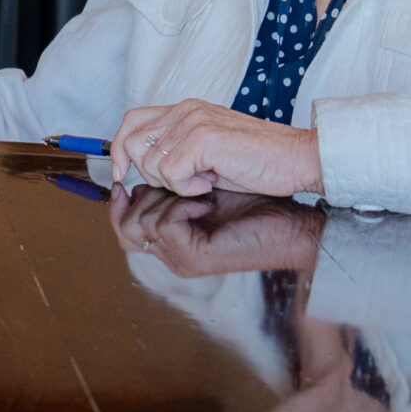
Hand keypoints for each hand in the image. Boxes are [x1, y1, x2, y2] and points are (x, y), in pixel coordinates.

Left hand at [109, 99, 323, 199]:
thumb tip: (140, 167)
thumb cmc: (259, 161)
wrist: (297, 159)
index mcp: (186, 110)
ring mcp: (193, 121)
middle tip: (182, 183)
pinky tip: (211, 182)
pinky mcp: (203, 138)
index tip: (122, 175)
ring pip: (150, 163)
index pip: (132, 120)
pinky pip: (171, 173)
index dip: (119, 149)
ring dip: (174, 183)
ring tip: (205, 180)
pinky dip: (188, 188)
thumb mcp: (208, 154)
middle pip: (131, 143)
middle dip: (148, 174)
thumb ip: (178, 150)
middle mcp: (186, 110)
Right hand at [112, 186, 325, 275]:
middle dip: (144, 191)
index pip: (122, 224)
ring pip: (140, 223)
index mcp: (168, 231)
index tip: (126, 172)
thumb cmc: (256, 190)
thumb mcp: (203, 171)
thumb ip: (171, 168)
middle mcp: (169, 248)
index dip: (118, 199)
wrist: (292, 217)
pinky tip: (206, 201)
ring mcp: (180, 256)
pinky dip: (181, 205)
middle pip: (123, 226)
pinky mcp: (193, 257)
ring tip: (199, 189)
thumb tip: (135, 154)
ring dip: (165, 195)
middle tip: (177, 180)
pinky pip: (162, 226)